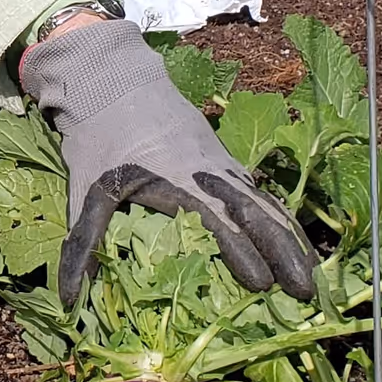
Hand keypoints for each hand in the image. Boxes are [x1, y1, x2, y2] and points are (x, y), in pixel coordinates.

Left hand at [19, 17, 318, 308]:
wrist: (113, 80)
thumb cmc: (100, 136)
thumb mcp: (85, 188)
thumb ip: (83, 242)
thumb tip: (69, 300)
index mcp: (178, 180)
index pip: (219, 222)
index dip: (241, 254)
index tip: (260, 286)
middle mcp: (209, 172)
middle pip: (256, 214)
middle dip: (282, 253)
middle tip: (304, 293)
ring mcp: (220, 165)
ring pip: (264, 204)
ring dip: (289, 239)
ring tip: (312, 277)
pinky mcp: (223, 161)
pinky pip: (260, 193)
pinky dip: (280, 218)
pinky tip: (294, 241)